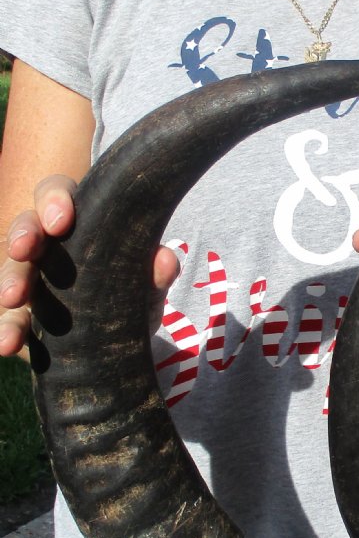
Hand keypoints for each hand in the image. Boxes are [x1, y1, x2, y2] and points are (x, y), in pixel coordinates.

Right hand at [0, 175, 178, 358]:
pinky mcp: (19, 314)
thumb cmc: (130, 290)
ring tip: (12, 300)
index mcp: (76, 221)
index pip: (57, 194)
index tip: (60, 220)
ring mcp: (28, 279)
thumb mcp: (148, 283)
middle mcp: (46, 245)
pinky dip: (6, 329)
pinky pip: (7, 318)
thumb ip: (157, 272)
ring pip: (10, 272)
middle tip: (24, 250)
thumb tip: (165, 260)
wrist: (121, 335)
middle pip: (25, 227)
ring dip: (8, 283)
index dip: (54, 200)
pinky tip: (6, 343)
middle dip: (23, 235)